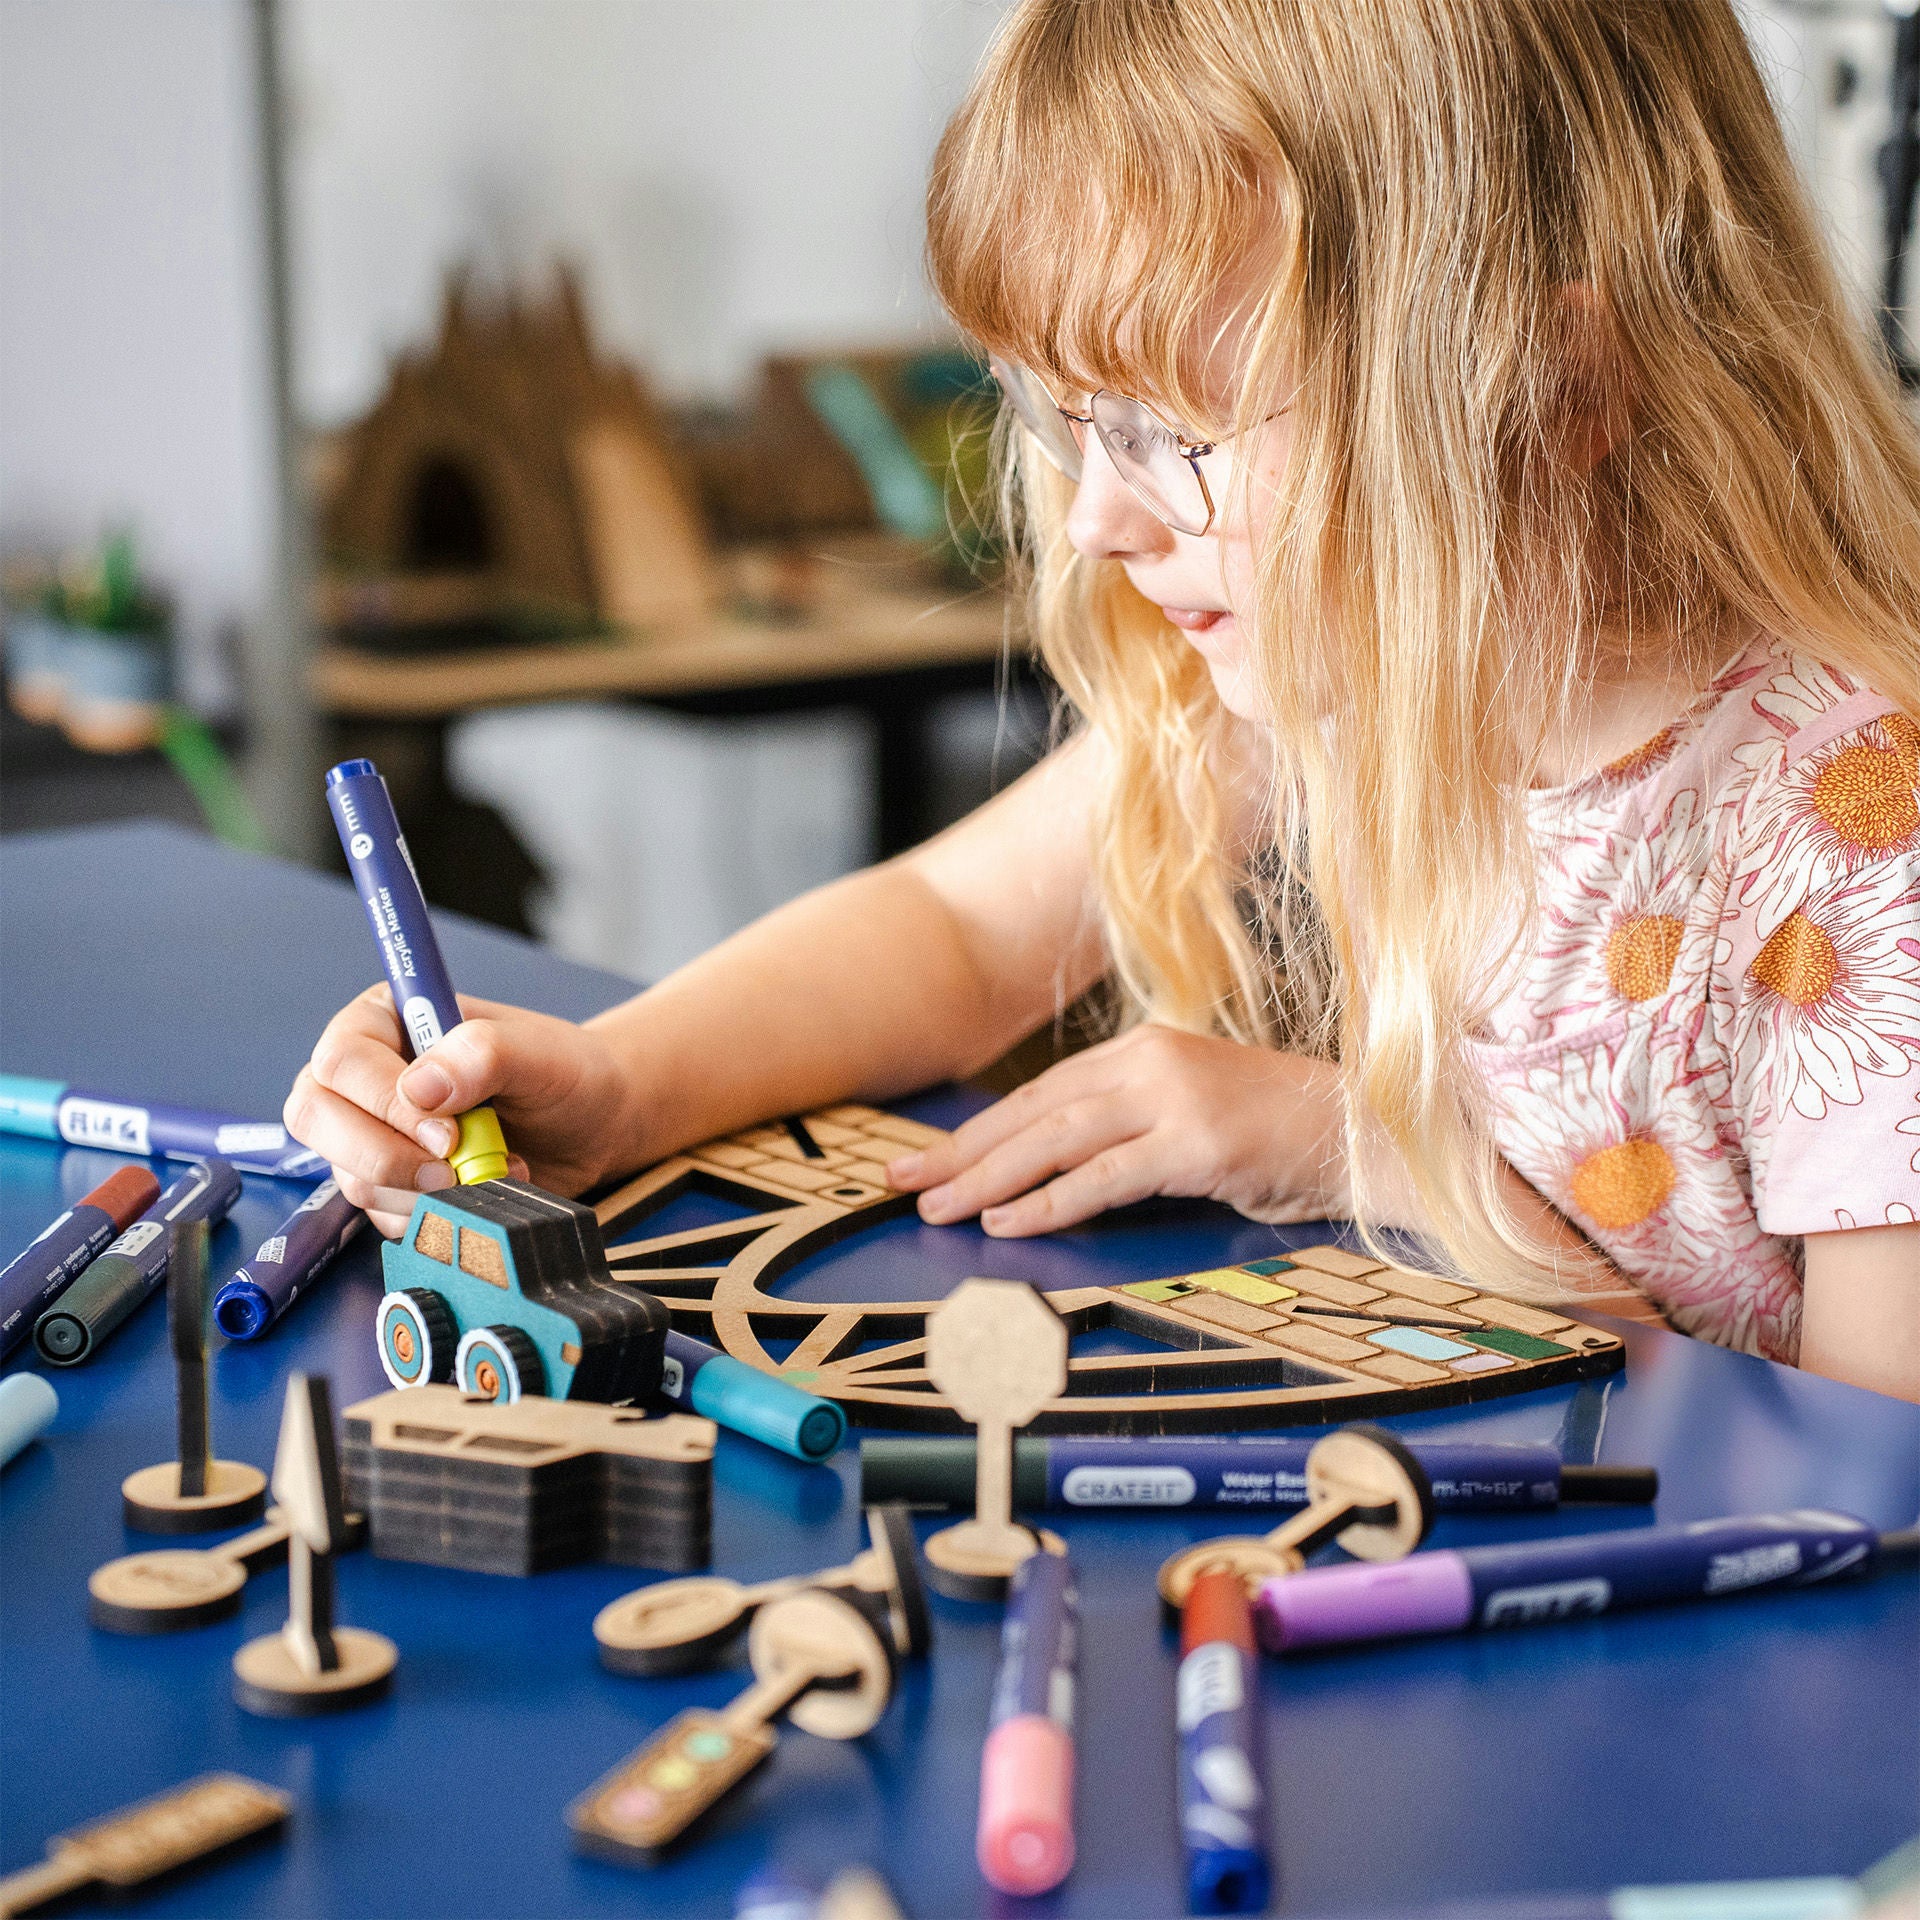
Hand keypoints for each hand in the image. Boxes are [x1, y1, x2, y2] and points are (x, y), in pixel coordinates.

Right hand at [284, 987, 635, 1236]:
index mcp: (385, 1021)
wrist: (595, 1126)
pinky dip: (434, 1215)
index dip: (384, 1103)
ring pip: (352, 1175)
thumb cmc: (565, 1074)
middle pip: (316, 1118)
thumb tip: (419, 1088)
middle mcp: (365, 1077)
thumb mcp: (539, 1053)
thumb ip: (483, 1054)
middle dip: (383, 1155)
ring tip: (493, 1168)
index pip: (342, 1062)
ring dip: (424, 1189)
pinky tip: (481, 1191)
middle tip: (451, 1169)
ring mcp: (373, 1134)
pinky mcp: (392, 1183)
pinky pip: (382, 1214)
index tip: (446, 1133)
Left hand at [883, 1025, 1349, 1235]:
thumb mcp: (1190, 1120)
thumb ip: (1126, 1131)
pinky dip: (1049, 1202)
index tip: (926, 1158)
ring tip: (938, 1205)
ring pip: (1056, 1139)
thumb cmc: (1279, 1139)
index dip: (979, 1129)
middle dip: (962, 1150)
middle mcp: (1149, 1062)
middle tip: (902, 1181)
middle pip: (1034, 1110)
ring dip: (988, 1176)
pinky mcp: (1195, 1142)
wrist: (1365, 1138)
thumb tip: (1048, 1171)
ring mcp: (1173, 1098)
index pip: (1041, 1093)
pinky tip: (1006, 1223)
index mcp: (1143, 1050)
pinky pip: (1103, 1177)